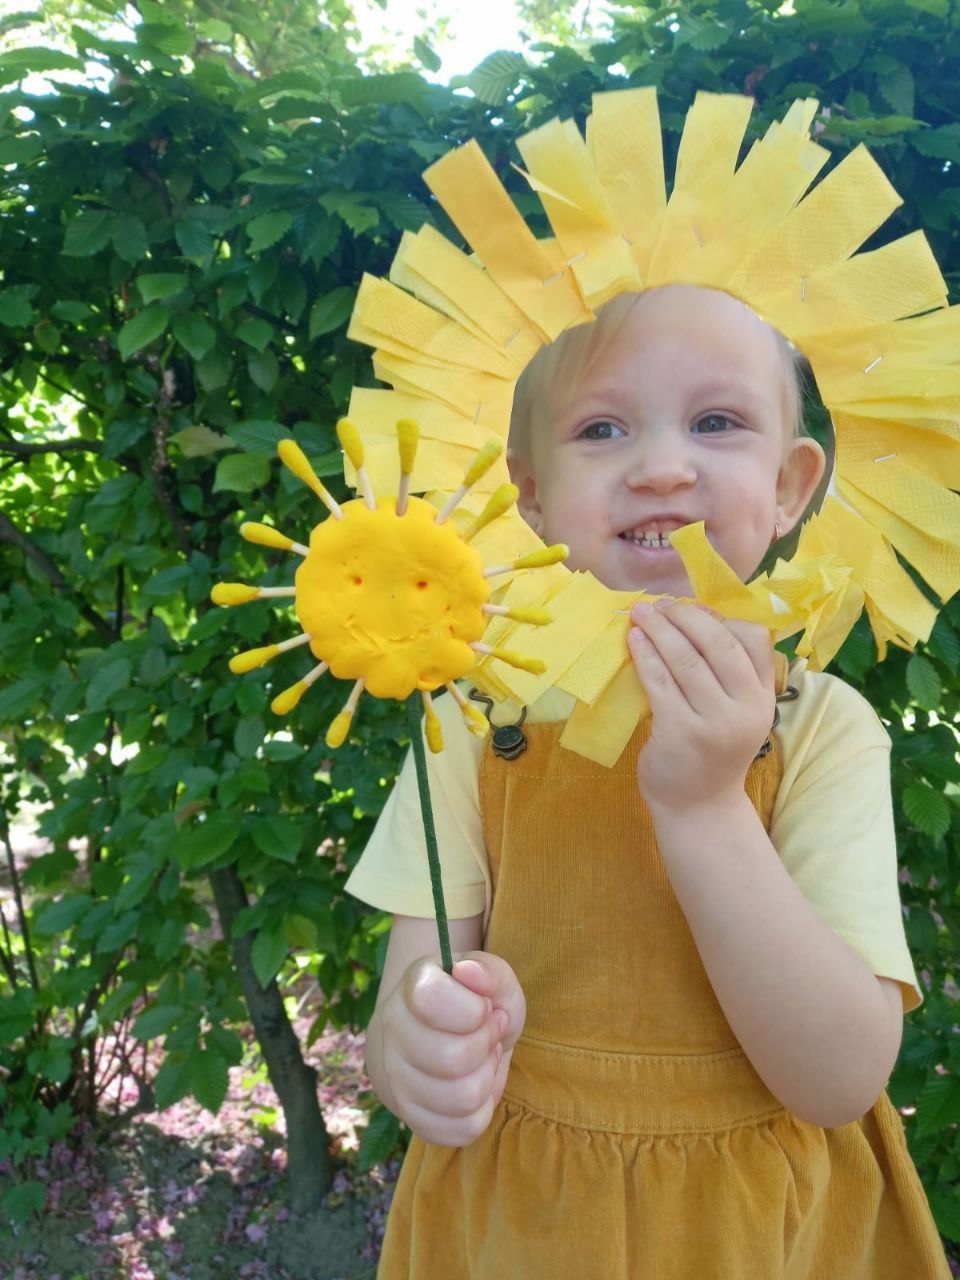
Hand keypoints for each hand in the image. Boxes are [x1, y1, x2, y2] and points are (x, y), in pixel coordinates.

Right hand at [378, 950, 525, 1146]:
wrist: (441, 1037)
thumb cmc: (473, 1004)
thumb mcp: (493, 979)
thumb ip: (489, 971)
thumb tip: (468, 973)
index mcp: (413, 987)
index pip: (432, 999)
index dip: (474, 1009)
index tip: (484, 1008)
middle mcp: (393, 1033)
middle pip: (453, 1058)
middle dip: (487, 1045)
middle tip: (488, 1034)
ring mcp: (398, 1081)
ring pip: (462, 1098)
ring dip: (487, 1078)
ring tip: (482, 1059)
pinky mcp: (413, 1120)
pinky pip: (464, 1129)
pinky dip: (483, 1109)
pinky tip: (475, 1085)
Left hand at [627, 598, 775, 813]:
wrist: (698, 806)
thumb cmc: (712, 752)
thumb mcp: (736, 712)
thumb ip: (727, 674)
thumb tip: (690, 616)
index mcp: (763, 697)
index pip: (754, 639)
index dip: (720, 617)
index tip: (691, 608)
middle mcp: (745, 707)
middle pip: (717, 643)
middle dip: (685, 616)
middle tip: (660, 604)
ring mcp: (714, 721)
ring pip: (684, 659)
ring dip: (659, 630)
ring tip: (641, 615)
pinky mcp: (680, 732)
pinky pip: (659, 681)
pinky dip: (644, 655)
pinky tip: (633, 642)